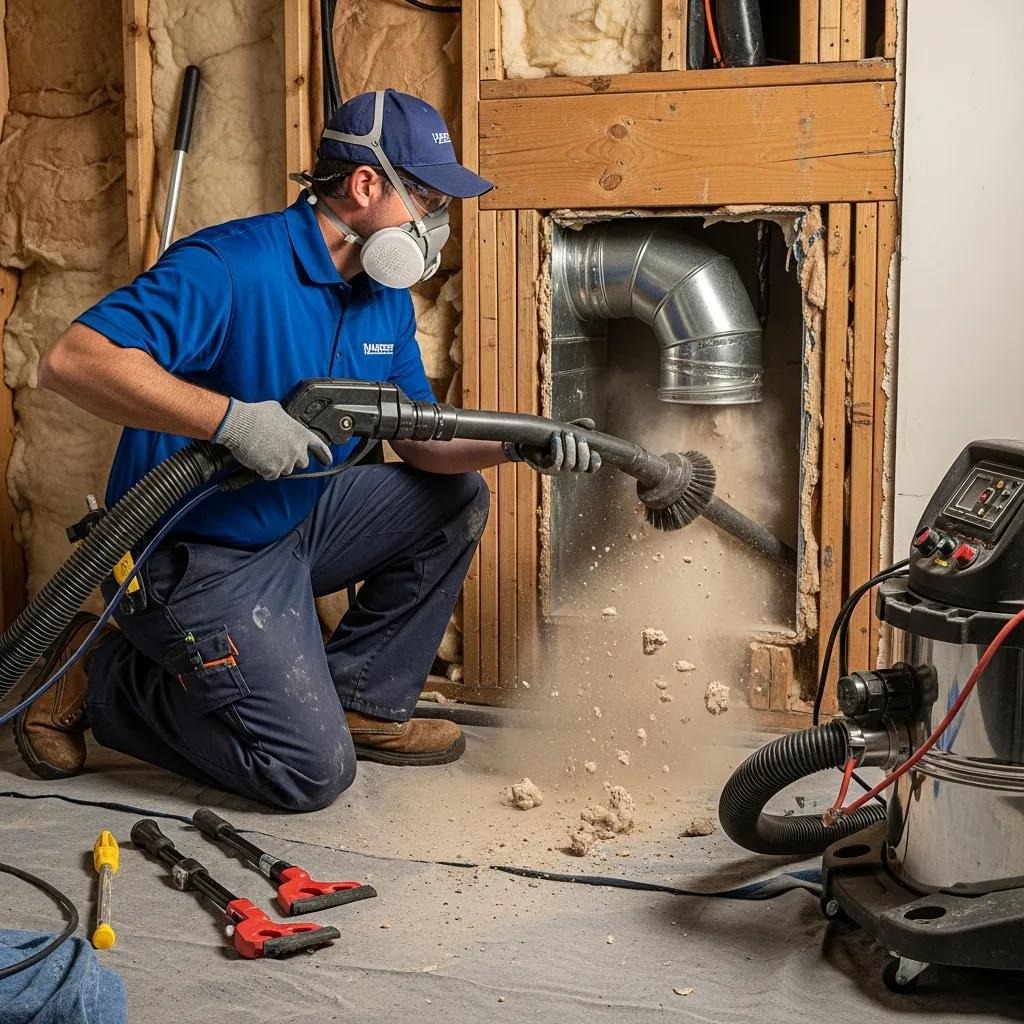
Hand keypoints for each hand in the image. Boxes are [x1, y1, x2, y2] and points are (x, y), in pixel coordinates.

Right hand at [214, 399, 331, 479]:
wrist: (239, 425)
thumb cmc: (255, 415)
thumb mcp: (277, 410)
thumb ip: (287, 420)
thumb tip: (284, 421)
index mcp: (301, 433)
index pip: (319, 447)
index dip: (323, 454)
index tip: (326, 460)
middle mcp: (297, 448)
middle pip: (302, 462)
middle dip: (293, 459)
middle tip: (280, 452)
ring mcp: (286, 461)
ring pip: (286, 469)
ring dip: (278, 464)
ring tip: (265, 453)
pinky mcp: (272, 470)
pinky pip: (272, 475)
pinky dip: (265, 470)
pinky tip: (258, 459)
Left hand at [512, 417, 601, 474]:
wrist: (526, 441)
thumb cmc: (547, 437)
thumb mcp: (565, 429)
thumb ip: (578, 426)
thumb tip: (592, 424)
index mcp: (575, 461)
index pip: (590, 467)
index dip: (595, 462)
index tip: (595, 452)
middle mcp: (567, 469)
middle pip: (581, 466)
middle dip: (582, 451)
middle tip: (578, 436)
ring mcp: (556, 470)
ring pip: (569, 463)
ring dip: (569, 447)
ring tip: (566, 433)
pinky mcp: (545, 468)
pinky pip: (556, 461)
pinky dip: (557, 448)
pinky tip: (555, 438)